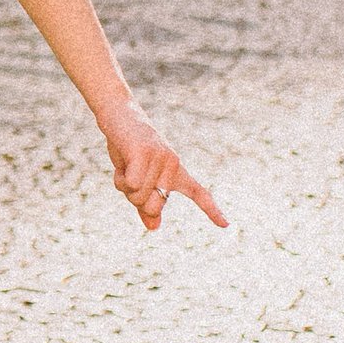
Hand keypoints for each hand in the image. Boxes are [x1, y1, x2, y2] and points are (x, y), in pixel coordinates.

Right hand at [97, 93, 226, 233]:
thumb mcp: (137, 178)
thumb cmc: (127, 149)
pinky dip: (121, 178)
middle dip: (136, 199)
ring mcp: (161, 158)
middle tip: (129, 177)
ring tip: (125, 164)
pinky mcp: (145, 153)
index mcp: (176, 171)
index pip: (198, 193)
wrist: (117, 115)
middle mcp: (174, 165)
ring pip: (139, 196)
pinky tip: (122, 162)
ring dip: (124, 185)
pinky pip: (133, 184)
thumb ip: (145, 203)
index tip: (226, 224)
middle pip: (154, 206)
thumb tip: (154, 228)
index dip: (211, 210)